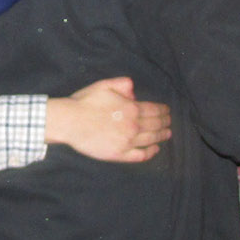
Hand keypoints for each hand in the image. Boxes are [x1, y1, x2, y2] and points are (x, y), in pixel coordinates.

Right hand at [46, 77, 171, 163]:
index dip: (163, 110)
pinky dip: (151, 153)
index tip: (167, 110)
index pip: (154, 110)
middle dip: (165, 122)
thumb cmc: (84, 102)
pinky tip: (155, 149)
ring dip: (162, 136)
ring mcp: (127, 142)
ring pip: (151, 139)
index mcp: (131, 108)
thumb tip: (134, 90)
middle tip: (169, 121)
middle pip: (156, 124)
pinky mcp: (119, 154)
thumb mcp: (104, 85)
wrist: (70, 122)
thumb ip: (122, 84)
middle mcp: (133, 125)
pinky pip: (140, 155)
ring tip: (167, 134)